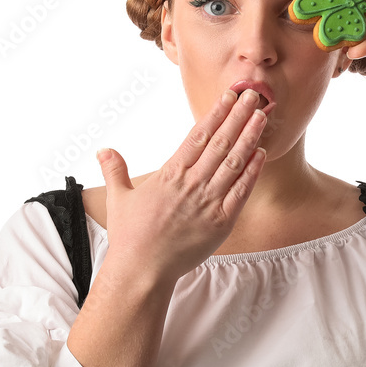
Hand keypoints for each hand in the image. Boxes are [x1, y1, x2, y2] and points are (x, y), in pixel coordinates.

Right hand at [95, 88, 268, 283]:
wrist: (142, 270)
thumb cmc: (130, 236)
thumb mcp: (118, 198)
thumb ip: (115, 170)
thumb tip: (104, 150)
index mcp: (170, 174)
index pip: (197, 136)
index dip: (215, 114)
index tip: (228, 97)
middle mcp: (191, 184)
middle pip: (220, 143)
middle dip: (238, 117)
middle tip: (253, 95)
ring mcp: (208, 203)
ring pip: (233, 163)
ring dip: (249, 138)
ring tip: (262, 116)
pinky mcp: (220, 223)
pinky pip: (240, 193)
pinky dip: (252, 173)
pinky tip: (262, 155)